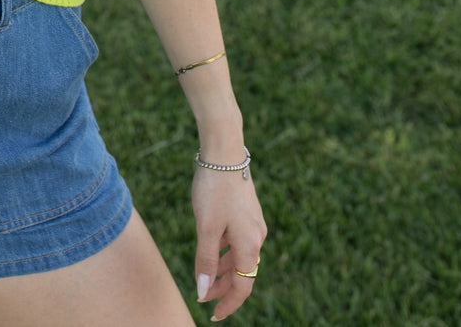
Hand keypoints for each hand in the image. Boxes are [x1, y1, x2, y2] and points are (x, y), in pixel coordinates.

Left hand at [191, 166, 267, 320]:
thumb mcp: (205, 228)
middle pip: (242, 273)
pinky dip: (225, 250)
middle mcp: (257, 236)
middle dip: (223, 287)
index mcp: (249, 244)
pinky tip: (211, 246)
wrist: (224, 151)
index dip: (228, 303)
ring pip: (239, 255)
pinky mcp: (248, 211)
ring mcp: (253, 223)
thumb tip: (203, 291)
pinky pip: (238, 240)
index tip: (213, 314)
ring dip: (223, 269)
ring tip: (204, 274)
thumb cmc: (213, 189)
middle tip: (203, 296)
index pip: (243, 287)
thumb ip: (205, 261)